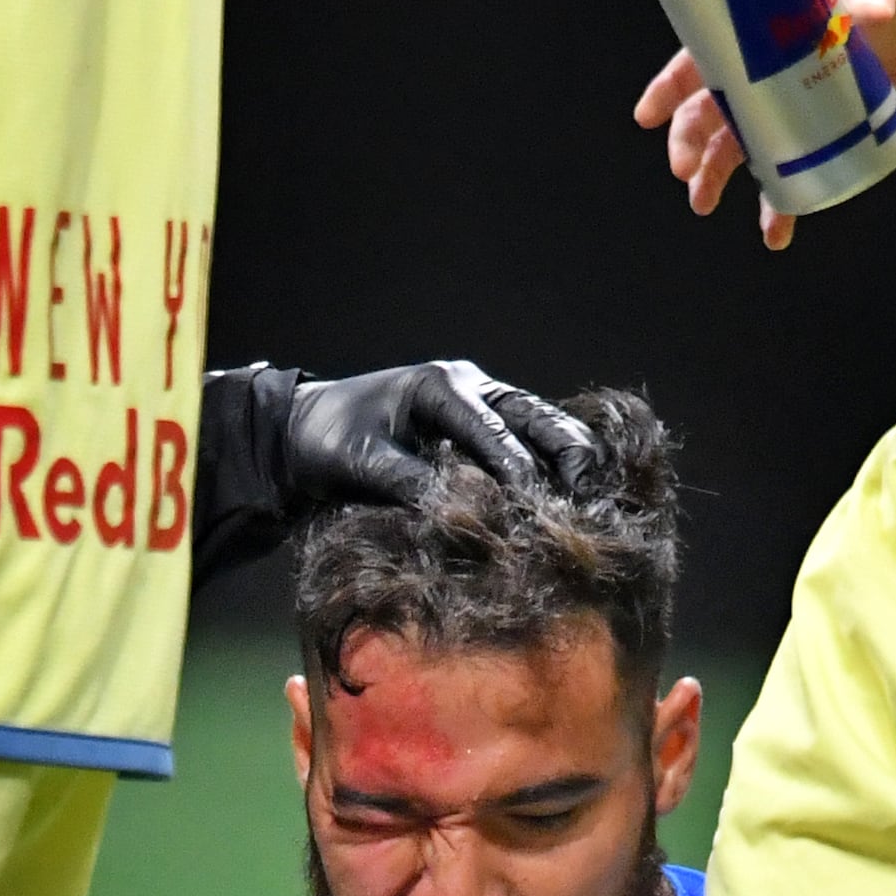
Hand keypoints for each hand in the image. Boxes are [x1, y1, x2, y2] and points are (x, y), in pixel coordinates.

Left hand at [281, 360, 610, 513]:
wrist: (306, 428)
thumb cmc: (329, 439)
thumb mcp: (362, 461)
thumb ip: (409, 481)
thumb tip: (456, 511)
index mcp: (442, 385)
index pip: (492, 430)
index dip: (517, 470)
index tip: (534, 507)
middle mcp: (469, 385)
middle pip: (534, 416)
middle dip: (565, 453)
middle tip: (587, 495)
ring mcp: (479, 401)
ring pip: (538, 424)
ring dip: (564, 458)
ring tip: (589, 496)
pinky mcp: (478, 424)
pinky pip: (524, 439)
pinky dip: (547, 464)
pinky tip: (567, 494)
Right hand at [632, 0, 895, 251]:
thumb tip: (870, 13)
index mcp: (761, 37)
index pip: (704, 60)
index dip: (671, 88)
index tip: (648, 115)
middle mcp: (763, 79)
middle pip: (708, 114)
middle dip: (689, 144)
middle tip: (688, 172)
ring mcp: (784, 113)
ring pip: (734, 152)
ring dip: (714, 179)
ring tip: (704, 203)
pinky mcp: (812, 138)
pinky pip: (784, 180)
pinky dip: (776, 209)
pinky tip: (775, 234)